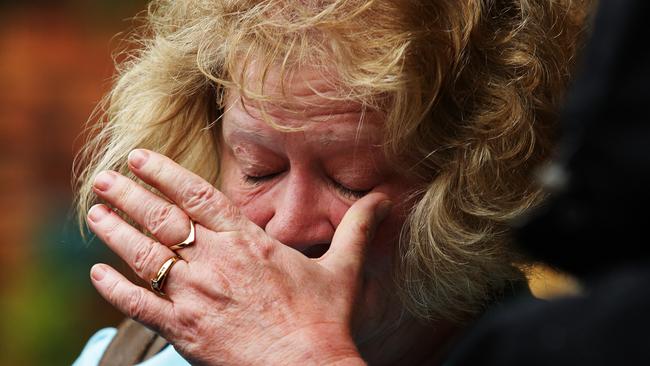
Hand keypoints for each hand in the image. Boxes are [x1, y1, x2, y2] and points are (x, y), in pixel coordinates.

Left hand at [86, 149, 391, 364]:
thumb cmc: (324, 321)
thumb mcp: (344, 269)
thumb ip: (357, 228)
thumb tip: (384, 199)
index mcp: (249, 243)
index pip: (199, 197)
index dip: (166, 174)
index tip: (140, 157)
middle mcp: (216, 263)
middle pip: (163, 220)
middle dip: (129, 196)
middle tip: (103, 178)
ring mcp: (196, 297)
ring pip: (145, 257)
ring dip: (116, 233)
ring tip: (95, 213)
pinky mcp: (185, 331)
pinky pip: (141, 306)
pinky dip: (116, 289)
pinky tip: (99, 274)